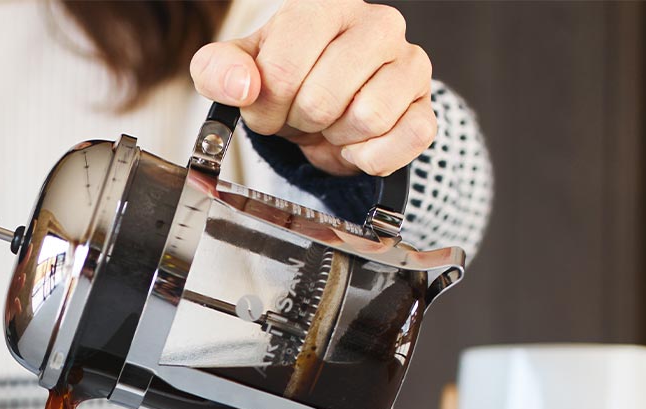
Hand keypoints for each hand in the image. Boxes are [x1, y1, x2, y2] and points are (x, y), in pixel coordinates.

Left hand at [190, 0, 434, 176]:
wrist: (324, 105)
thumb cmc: (284, 79)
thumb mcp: (236, 71)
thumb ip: (219, 70)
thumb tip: (242, 87)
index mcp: (324, 8)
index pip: (284, 68)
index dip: (265, 105)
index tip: (265, 106)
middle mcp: (377, 25)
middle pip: (323, 99)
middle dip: (300, 122)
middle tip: (299, 115)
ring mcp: (409, 63)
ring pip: (367, 119)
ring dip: (336, 137)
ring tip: (329, 123)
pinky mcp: (427, 105)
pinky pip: (406, 140)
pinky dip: (370, 156)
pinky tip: (356, 141)